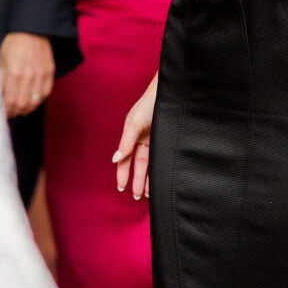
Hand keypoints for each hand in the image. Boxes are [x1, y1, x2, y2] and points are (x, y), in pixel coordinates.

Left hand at [0, 32, 54, 117]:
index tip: (2, 113)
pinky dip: (39, 101)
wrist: (32, 29)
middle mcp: (29, 75)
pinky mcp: (50, 72)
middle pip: (23, 104)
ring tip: (20, 110)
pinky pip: (46, 93)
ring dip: (27, 109)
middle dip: (15, 112)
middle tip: (10, 113)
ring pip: (35, 101)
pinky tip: (32, 102)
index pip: (10, 100)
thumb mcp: (1, 60)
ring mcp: (41, 74)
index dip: (6, 111)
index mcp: (14, 72)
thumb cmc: (14, 44)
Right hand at [114, 75, 156, 199]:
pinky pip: (161, 157)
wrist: (172, 90)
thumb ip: (126, 142)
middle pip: (138, 164)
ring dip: (149, 177)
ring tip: (150, 193)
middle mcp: (143, 137)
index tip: (122, 188)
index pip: (125, 159)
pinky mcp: (168, 138)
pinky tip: (162, 177)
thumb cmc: (151, 102)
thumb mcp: (136, 122)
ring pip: (151, 163)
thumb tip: (116, 159)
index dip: (123, 173)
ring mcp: (156, 138)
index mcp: (132, 133)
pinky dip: (160, 168)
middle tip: (137, 197)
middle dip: (137, 180)